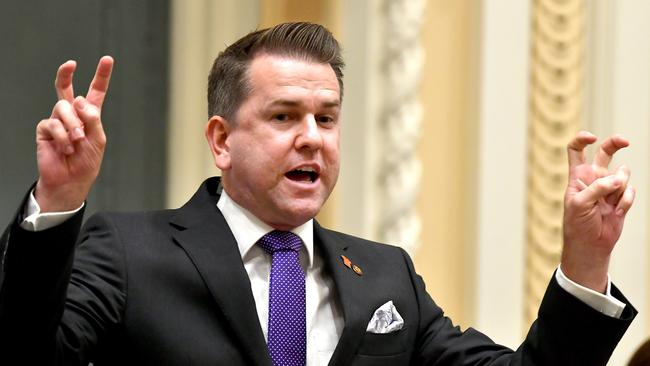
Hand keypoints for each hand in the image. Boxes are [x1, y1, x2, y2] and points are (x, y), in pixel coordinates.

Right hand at [34, 56, 113, 211]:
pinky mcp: (45, 129)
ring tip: (77, 141)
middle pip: (66, 88)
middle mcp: (72, 114)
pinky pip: (52, 123)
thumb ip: (92, 119)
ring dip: (73, 125)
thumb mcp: (98, 139)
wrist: (71, 181)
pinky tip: (66, 147)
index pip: (96, 91)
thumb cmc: (87, 162)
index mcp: (90, 115)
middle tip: (71, 64)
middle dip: (66, 74)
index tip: (107, 59)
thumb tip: (80, 100)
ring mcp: (57, 120)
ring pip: (63, 107)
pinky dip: (62, 136)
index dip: (101, 75)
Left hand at [561, 131, 634, 292]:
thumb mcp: (578, 204)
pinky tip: (615, 213)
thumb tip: (616, 179)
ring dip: (619, 186)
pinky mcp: (622, 198)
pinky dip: (624, 202)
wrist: (590, 245)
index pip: (576, 150)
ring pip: (622, 173)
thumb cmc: (577, 224)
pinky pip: (630, 191)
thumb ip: (596, 189)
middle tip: (625, 141)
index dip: (582, 139)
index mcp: (577, 176)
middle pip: (605, 152)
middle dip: (615, 142)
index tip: (592, 137)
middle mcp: (594, 178)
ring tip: (609, 203)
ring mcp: (609, 187)